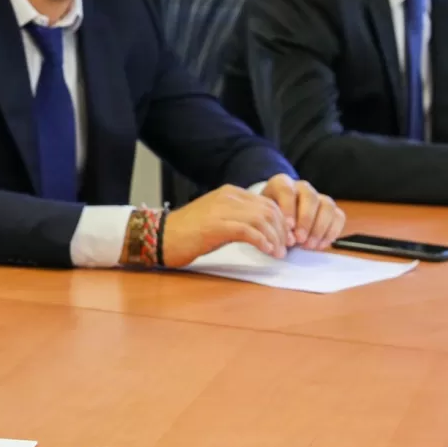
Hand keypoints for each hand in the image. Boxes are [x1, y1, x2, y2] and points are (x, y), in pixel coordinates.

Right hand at [160, 185, 290, 267]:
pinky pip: (248, 231)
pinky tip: (267, 251)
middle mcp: (228, 197)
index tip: (286, 239)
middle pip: (268, 209)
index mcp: (230, 193)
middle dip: (282, 230)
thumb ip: (239, 218)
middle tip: (286, 248)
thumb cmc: (188, 232)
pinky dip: (262, 242)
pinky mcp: (216, 226)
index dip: (282, 221)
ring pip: (261, 219)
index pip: (267, 202)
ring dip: (274, 238)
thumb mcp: (218, 219)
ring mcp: (221, 210)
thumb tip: (263, 232)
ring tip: (278, 253)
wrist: (161, 236)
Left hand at [259, 174, 344, 249]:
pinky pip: (338, 216)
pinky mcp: (331, 209)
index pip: (286, 190)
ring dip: (320, 228)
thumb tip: (285, 239)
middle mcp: (302, 187)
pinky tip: (320, 245)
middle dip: (306, 220)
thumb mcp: (264, 217)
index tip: (288, 226)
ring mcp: (318, 197)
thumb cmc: (269, 217)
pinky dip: (331, 232)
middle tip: (300, 239)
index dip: (288, 208)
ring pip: (327, 206)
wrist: (278, 219)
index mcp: (281, 184)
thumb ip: (272, 224)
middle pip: (310, 197)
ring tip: (309, 245)